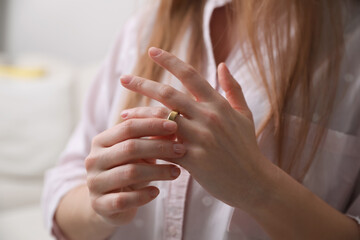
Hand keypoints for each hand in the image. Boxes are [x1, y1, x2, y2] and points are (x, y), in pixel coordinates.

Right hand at [84, 117, 185, 225]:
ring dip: (158, 171)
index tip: (175, 126)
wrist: (109, 203)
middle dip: (159, 147)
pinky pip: (124, 199)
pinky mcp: (100, 205)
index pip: (128, 127)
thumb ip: (151, 140)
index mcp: (101, 141)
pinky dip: (143, 195)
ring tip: (177, 172)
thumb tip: (173, 128)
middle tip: (181, 149)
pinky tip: (157, 192)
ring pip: (130, 173)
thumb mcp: (139, 153)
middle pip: (130, 148)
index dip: (152, 125)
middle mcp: (94, 160)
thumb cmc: (128, 170)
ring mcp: (95, 183)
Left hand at [120, 47, 272, 209]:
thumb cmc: (247, 148)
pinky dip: (149, 143)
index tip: (152, 51)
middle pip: (168, 94)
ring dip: (139, 115)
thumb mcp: (244, 115)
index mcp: (218, 104)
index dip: (169, 60)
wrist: (254, 182)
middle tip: (123, 78)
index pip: (190, 75)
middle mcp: (208, 117)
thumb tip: (222, 65)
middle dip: (143, 84)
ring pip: (162, 120)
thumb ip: (233, 89)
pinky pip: (164, 147)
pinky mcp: (193, 159)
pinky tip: (136, 142)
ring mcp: (200, 138)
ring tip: (123, 114)